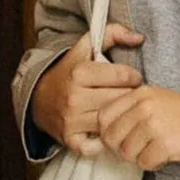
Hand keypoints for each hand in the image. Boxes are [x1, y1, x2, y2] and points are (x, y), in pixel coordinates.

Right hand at [31, 22, 144, 156]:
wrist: (40, 98)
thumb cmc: (70, 72)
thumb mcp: (85, 47)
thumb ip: (113, 33)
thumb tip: (139, 37)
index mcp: (79, 73)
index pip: (124, 76)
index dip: (133, 76)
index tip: (131, 78)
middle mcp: (74, 97)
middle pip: (121, 99)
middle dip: (129, 96)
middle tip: (128, 95)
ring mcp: (71, 120)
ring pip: (113, 121)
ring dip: (121, 117)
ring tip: (121, 110)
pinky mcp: (70, 139)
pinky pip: (97, 146)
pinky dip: (105, 141)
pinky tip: (108, 129)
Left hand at [97, 89, 179, 171]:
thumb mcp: (161, 103)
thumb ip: (133, 111)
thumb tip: (105, 134)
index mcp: (142, 92)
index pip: (103, 116)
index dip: (110, 134)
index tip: (127, 139)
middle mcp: (145, 105)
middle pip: (110, 137)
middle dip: (123, 149)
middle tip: (143, 150)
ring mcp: (155, 123)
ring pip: (126, 153)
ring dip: (140, 158)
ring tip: (160, 151)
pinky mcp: (166, 143)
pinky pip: (144, 163)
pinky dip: (155, 165)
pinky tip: (170, 156)